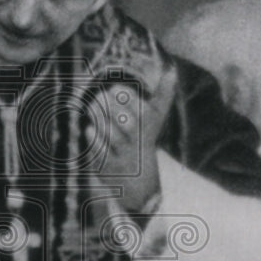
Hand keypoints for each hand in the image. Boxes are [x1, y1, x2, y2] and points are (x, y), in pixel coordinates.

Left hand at [90, 71, 176, 211]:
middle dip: (113, 108)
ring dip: (102, 122)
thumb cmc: (144, 147)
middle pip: (129, 126)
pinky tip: (89, 130)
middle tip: (99, 95)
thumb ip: (162, 97)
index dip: (129, 100)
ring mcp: (125, 162)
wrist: (142, 189)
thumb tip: (172, 70)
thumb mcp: (155, 125)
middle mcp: (140, 148)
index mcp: (150, 134)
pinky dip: (96, 143)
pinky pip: (103, 157)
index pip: (144, 115)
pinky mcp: (111, 174)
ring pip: (114, 139)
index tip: (116, 89)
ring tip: (91, 108)